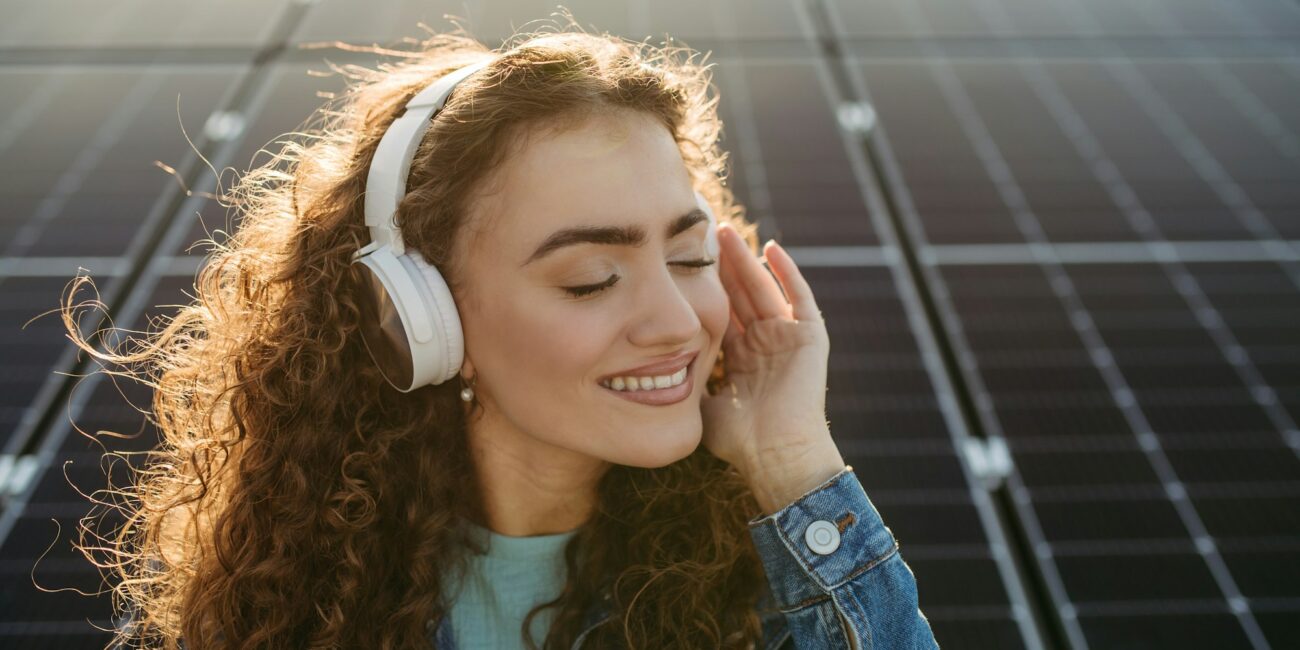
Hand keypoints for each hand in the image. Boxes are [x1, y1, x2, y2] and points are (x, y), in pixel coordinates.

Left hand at [700, 223, 845, 511]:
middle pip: (741, 295)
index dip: (705, 288)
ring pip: (764, 289)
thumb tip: (654, 373)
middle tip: (703, 234)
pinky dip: (788, 273)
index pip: (722, 312)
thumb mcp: (704, 406)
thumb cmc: (741, 440)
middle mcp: (765, 344)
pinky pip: (800, 298)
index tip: (683, 264)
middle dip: (722, 266)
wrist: (776, 454)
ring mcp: (788, 339)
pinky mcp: (810, 337)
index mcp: (742, 359)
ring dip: (746, 261)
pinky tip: (771, 250)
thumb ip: (689, 384)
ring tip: (726, 233)